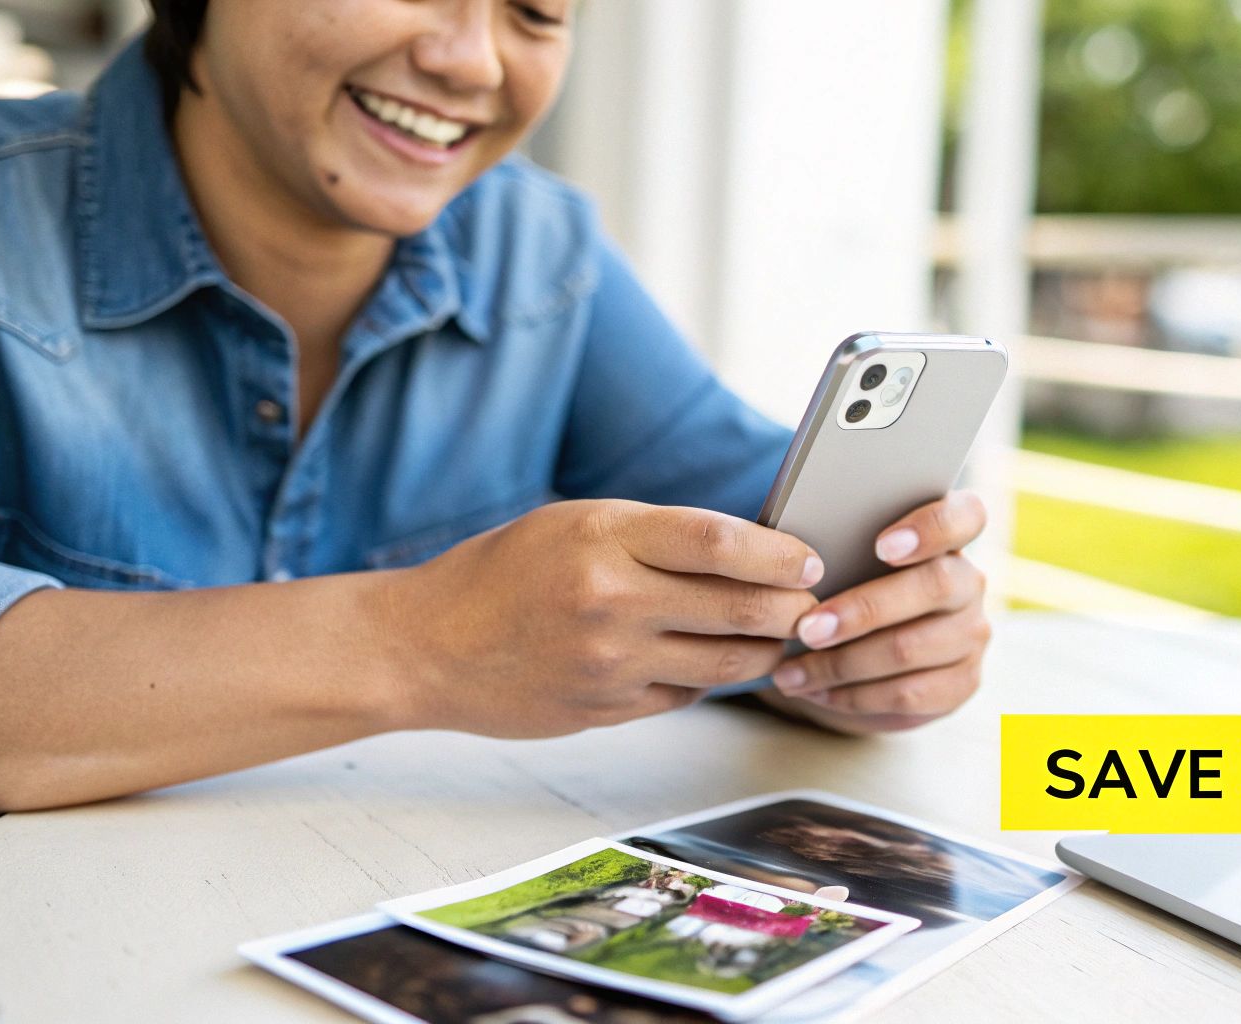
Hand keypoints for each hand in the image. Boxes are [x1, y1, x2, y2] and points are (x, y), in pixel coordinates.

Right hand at [376, 499, 822, 736]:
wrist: (426, 646)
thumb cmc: (504, 572)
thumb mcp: (576, 524)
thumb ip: (657, 535)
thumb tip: (750, 550)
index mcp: (605, 537)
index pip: (721, 541)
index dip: (780, 554)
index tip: (808, 560)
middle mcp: (612, 600)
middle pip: (742, 608)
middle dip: (794, 609)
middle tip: (814, 604)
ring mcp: (611, 663)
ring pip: (728, 664)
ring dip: (766, 651)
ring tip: (778, 635)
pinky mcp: (607, 711)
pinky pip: (689, 696)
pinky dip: (712, 679)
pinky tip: (715, 662)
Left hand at [759, 492, 990, 733]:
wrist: (864, 652)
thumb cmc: (848, 585)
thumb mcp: (845, 558)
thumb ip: (840, 542)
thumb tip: (795, 554)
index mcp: (951, 534)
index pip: (965, 516)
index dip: (931, 528)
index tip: (881, 547)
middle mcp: (970, 581)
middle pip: (934, 586)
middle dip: (863, 609)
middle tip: (807, 628)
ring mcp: (972, 634)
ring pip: (909, 648)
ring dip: (841, 663)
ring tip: (791, 670)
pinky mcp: (962, 683)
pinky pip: (907, 693)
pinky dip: (852, 695)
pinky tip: (816, 691)